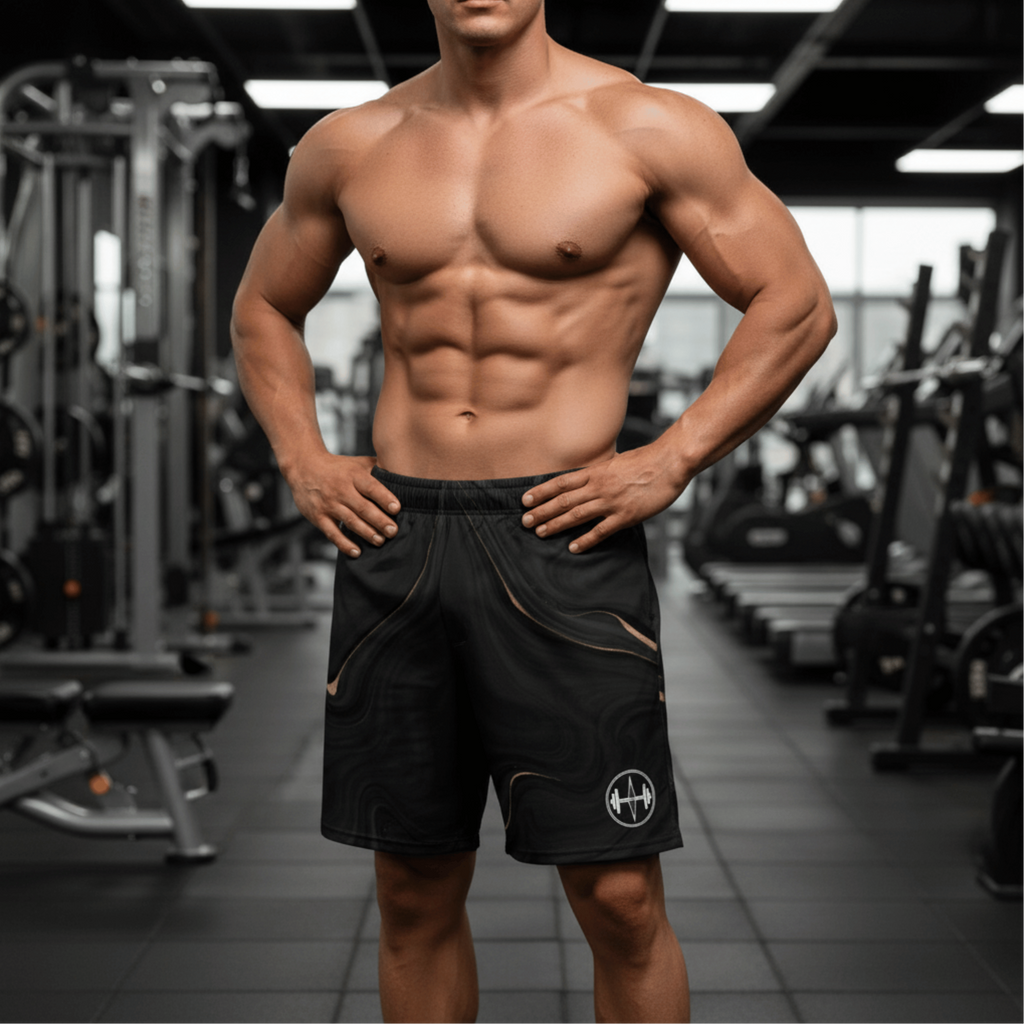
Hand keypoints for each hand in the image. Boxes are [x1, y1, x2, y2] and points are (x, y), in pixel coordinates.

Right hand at [284, 452, 399, 557]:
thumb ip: (378, 469)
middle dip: (379, 521)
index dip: (384, 497)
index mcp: (353, 476)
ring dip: (366, 533)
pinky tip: (357, 552)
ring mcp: (329, 504)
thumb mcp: (357, 463)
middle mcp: (341, 490)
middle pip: (362, 507)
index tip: (397, 508)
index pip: (371, 487)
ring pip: (350, 521)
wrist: (304, 467)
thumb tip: (404, 475)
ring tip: (380, 541)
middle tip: (394, 531)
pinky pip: (332, 533)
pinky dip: (344, 544)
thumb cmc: (339, 467)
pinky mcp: (318, 516)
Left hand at [521, 446, 685, 553]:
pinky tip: (573, 547)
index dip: (541, 492)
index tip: (526, 500)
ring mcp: (612, 501)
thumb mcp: (617, 462)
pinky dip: (586, 540)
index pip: (561, 482)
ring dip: (556, 525)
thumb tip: (588, 478)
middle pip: (563, 500)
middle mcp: (599, 486)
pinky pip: (601, 530)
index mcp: (596, 472)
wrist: (670, 462)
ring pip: (577, 515)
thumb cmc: (646, 460)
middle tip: (525, 521)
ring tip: (541, 533)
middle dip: (542, 511)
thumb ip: (601, 472)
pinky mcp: (626, 516)